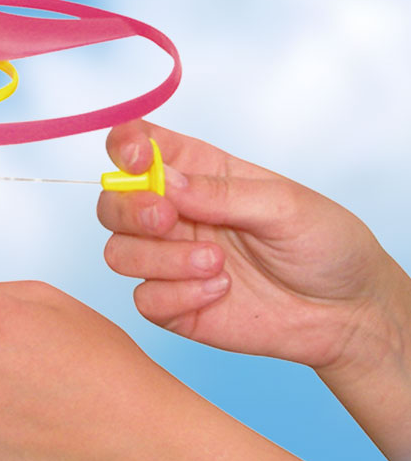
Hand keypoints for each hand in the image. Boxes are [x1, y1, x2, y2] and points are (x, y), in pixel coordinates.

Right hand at [98, 119, 409, 370]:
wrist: (348, 314)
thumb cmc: (325, 245)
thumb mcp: (285, 205)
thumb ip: (222, 192)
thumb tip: (165, 182)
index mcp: (198, 172)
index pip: (137, 146)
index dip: (125, 147)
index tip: (138, 160)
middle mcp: (175, 214)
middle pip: (112, 202)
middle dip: (130, 209)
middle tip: (169, 219)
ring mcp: (170, 260)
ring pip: (118, 252)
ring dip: (159, 258)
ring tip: (216, 264)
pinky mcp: (173, 304)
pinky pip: (143, 299)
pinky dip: (175, 294)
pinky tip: (219, 291)